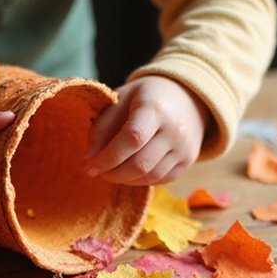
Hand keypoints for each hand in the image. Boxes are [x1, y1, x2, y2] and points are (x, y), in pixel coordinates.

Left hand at [84, 75, 208, 185]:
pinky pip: (160, 180)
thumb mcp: (120, 100)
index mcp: (155, 107)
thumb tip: (89, 158)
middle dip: (113, 173)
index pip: (132, 139)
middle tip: (97, 171)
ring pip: (150, 176)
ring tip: (111, 171)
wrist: (185, 97)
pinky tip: (128, 172)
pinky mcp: (188, 161)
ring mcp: (185, 147)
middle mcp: (175, 129)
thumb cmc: (144, 98)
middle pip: (140, 164)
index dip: (107, 157)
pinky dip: (140, 180)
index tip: (89, 166)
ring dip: (124, 179)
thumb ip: (102, 127)